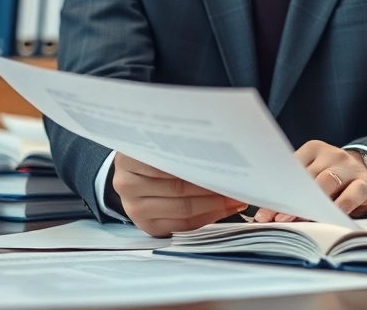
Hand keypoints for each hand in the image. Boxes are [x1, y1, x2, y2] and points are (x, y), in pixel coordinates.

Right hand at [112, 153, 248, 236]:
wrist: (135, 172)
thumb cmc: (155, 153)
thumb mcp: (162, 141)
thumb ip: (182, 144)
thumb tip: (222, 149)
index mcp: (129, 156)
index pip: (170, 161)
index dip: (201, 163)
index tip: (227, 162)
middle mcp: (127, 183)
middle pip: (178, 187)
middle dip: (213, 186)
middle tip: (239, 182)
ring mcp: (134, 207)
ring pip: (183, 208)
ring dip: (214, 204)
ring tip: (236, 197)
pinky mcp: (145, 225)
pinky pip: (182, 225)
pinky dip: (207, 216)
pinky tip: (223, 208)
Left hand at [254, 141, 366, 222]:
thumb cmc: (333, 179)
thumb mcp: (314, 177)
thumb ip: (294, 190)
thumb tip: (266, 216)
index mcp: (313, 150)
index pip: (291, 169)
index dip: (278, 191)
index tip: (265, 212)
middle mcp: (331, 154)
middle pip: (308, 177)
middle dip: (292, 200)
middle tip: (278, 219)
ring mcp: (349, 167)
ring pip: (328, 182)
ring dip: (313, 204)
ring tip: (301, 220)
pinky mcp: (365, 182)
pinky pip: (353, 193)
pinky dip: (342, 204)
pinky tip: (333, 215)